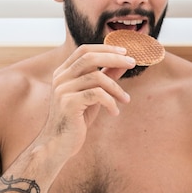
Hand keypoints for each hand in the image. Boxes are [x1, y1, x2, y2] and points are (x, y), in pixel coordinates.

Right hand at [36, 45, 135, 160]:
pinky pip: (97, 95)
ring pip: (97, 77)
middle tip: (133, 63)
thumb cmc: (77, 119)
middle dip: (115, 58)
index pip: (84, 50)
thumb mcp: (93, 95)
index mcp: (63, 72)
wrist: (58, 144)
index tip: (125, 51)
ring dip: (117, 88)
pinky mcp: (68, 103)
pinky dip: (111, 102)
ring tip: (126, 100)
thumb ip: (105, 77)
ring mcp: (62, 90)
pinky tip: (114, 112)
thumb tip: (123, 62)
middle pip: (90, 57)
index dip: (105, 48)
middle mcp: (60, 78)